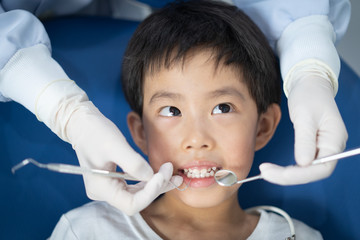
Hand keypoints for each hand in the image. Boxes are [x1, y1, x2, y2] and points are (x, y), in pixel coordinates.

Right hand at [66, 101, 182, 214]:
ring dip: (156, 186)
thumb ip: (133, 163)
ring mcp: (109, 187)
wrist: (83, 124)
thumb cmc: (95, 132)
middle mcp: (104, 193)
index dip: (151, 192)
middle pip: (137, 201)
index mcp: (101, 189)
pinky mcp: (115, 180)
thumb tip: (151, 176)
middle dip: (157, 188)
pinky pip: (135, 186)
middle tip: (174, 174)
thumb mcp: (114, 145)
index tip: (163, 174)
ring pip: (138, 195)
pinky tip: (161, 173)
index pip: (132, 203)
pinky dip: (149, 180)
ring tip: (173, 175)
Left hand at [260, 75, 346, 184]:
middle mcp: (331, 148)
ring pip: (306, 171)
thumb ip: (305, 140)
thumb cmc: (309, 95)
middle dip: (288, 176)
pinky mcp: (312, 147)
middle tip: (264, 172)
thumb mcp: (304, 115)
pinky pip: (301, 163)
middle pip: (312, 173)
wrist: (309, 84)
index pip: (321, 168)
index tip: (276, 173)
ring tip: (265, 170)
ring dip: (285, 174)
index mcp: (334, 140)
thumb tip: (303, 163)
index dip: (298, 175)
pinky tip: (274, 168)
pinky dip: (288, 168)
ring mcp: (322, 148)